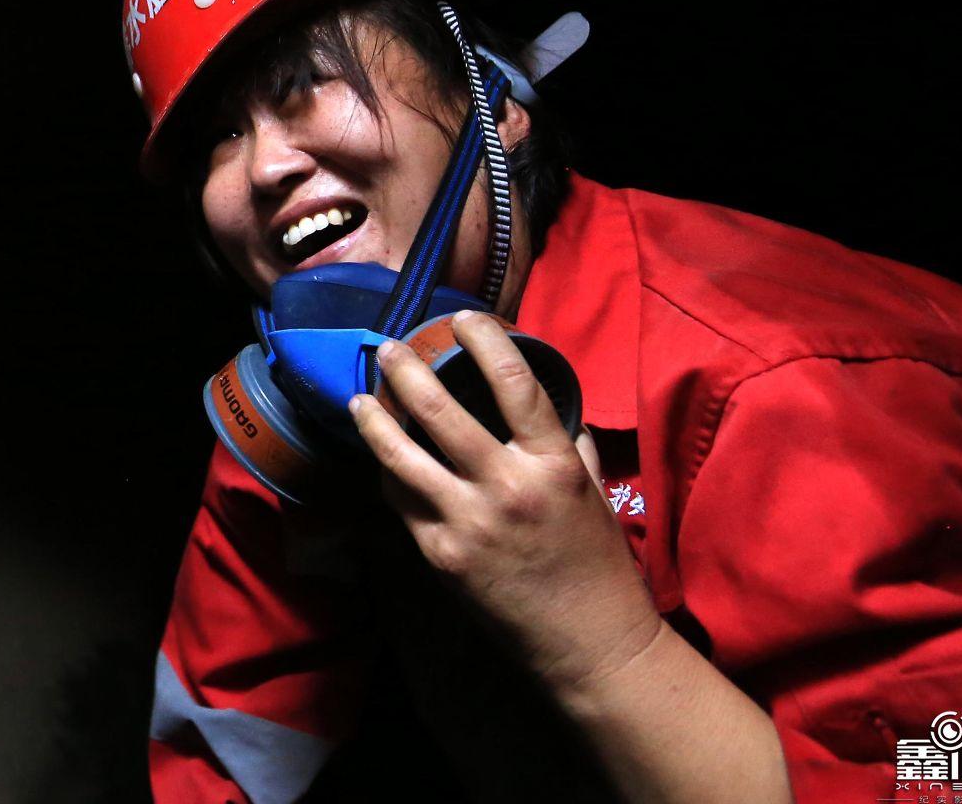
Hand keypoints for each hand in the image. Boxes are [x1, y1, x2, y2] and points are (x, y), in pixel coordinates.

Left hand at [348, 312, 666, 700]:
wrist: (592, 645)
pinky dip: (388, 472)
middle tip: (390, 347)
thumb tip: (551, 404)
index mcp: (553, 464)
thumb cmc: (600, 566)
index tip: (465, 317)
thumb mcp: (595, 493)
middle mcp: (506, 486)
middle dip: (405, 369)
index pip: (514, 382)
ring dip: (374, 419)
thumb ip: (572, 444)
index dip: (485, 339)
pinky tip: (381, 457)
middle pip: (438, 409)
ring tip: (361, 398)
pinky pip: (400, 500)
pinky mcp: (440, 554)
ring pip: (399, 455)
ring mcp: (466, 522)